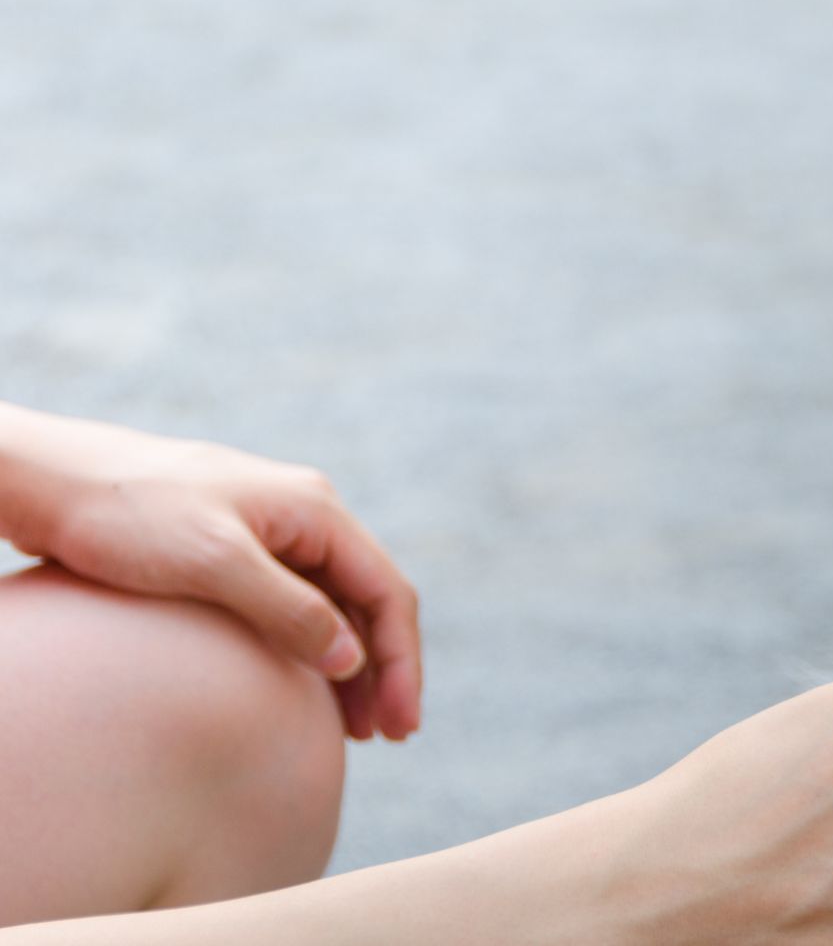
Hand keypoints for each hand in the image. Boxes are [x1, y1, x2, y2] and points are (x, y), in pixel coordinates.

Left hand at [0, 405, 419, 740]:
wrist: (46, 481)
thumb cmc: (125, 513)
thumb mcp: (212, 564)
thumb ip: (289, 611)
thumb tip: (352, 661)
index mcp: (315, 510)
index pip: (387, 592)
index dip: (401, 662)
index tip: (400, 724)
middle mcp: (304, 517)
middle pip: (368, 601)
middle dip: (384, 670)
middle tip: (386, 736)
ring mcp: (270, 533)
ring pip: (333, 606)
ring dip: (351, 665)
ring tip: (354, 727)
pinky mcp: (233, 550)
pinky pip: (294, 605)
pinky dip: (309, 650)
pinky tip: (303, 689)